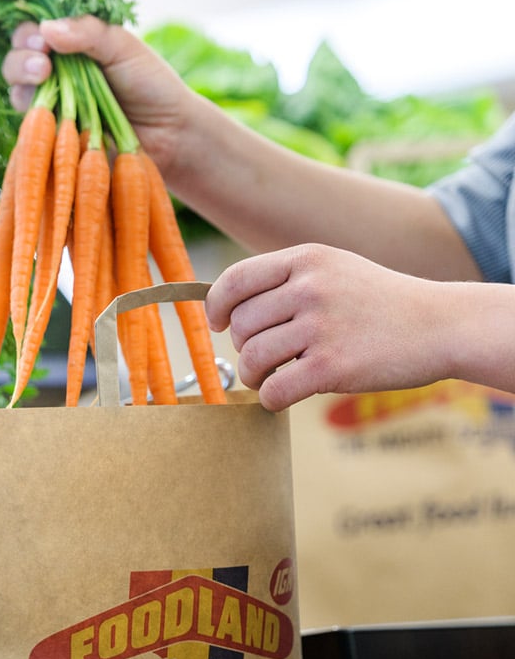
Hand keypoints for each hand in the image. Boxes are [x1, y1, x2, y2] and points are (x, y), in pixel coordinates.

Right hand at [1, 16, 197, 176]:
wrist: (168, 134)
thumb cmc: (150, 86)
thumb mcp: (122, 47)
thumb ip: (88, 33)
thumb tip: (47, 29)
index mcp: (70, 50)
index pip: (33, 36)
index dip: (30, 36)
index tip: (44, 41)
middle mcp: (57, 79)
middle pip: (16, 63)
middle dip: (21, 59)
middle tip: (43, 64)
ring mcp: (55, 111)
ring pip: (18, 94)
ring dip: (22, 82)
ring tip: (43, 78)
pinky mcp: (57, 142)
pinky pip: (32, 131)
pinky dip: (33, 120)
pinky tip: (48, 114)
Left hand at [205, 244, 454, 409]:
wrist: (441, 326)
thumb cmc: (380, 304)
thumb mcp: (335, 271)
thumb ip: (286, 283)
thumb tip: (228, 310)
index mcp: (307, 259)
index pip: (235, 279)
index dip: (217, 306)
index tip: (217, 325)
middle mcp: (310, 288)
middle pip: (240, 325)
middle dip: (243, 347)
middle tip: (265, 357)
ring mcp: (321, 326)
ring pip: (251, 358)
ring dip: (253, 376)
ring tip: (271, 377)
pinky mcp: (332, 366)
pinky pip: (273, 390)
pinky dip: (270, 399)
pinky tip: (284, 396)